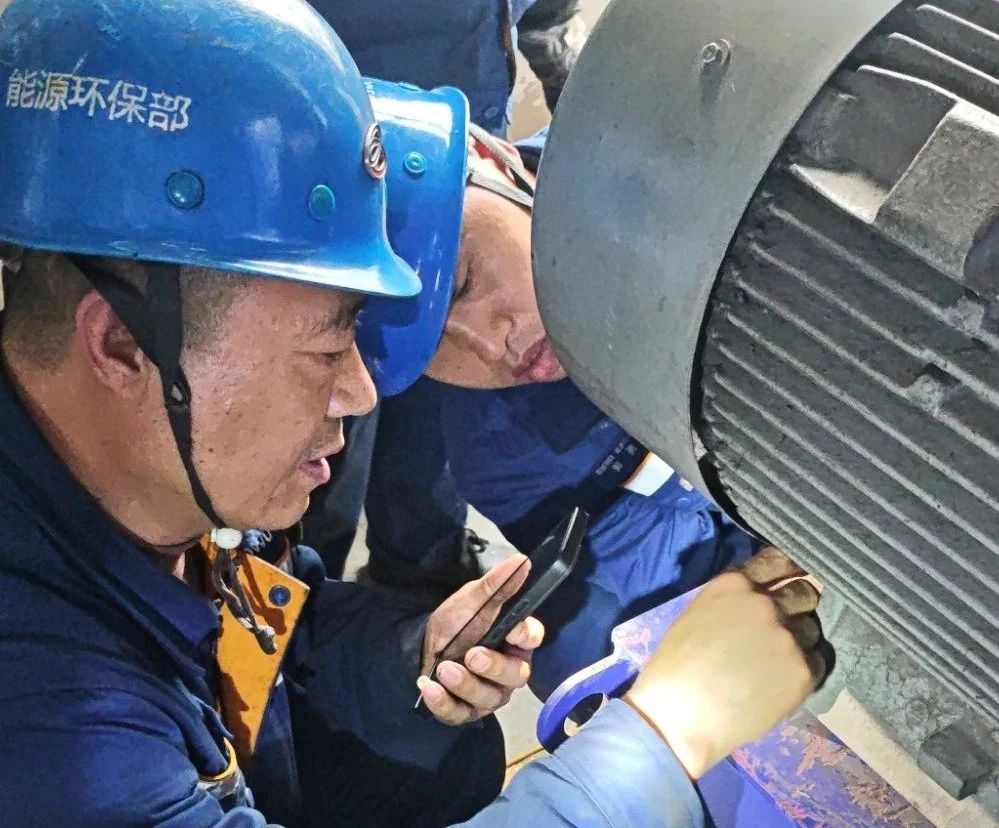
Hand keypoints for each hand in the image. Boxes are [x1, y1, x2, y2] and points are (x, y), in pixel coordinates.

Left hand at [418, 554, 544, 724]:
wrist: (422, 644)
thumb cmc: (456, 621)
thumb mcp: (473, 600)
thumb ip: (497, 585)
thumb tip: (522, 561)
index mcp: (515, 640)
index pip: (532, 638)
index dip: (526, 636)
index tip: (513, 631)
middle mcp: (508, 670)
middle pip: (516, 676)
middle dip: (494, 667)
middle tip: (472, 655)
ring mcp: (489, 694)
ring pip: (489, 698)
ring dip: (466, 684)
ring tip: (444, 668)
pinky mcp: (466, 711)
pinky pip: (460, 714)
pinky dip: (444, 703)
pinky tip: (429, 688)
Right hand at [625, 547, 831, 778]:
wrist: (679, 715)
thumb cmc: (677, 666)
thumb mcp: (700, 612)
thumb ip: (735, 599)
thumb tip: (765, 597)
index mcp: (734, 584)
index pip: (777, 560)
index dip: (790, 568)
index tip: (794, 576)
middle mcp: (766, 603)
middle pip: (804, 593)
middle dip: (797, 606)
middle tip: (782, 628)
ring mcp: (787, 637)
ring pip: (811, 629)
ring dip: (800, 640)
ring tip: (776, 661)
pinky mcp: (802, 671)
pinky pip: (817, 661)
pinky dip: (804, 669)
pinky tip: (781, 681)